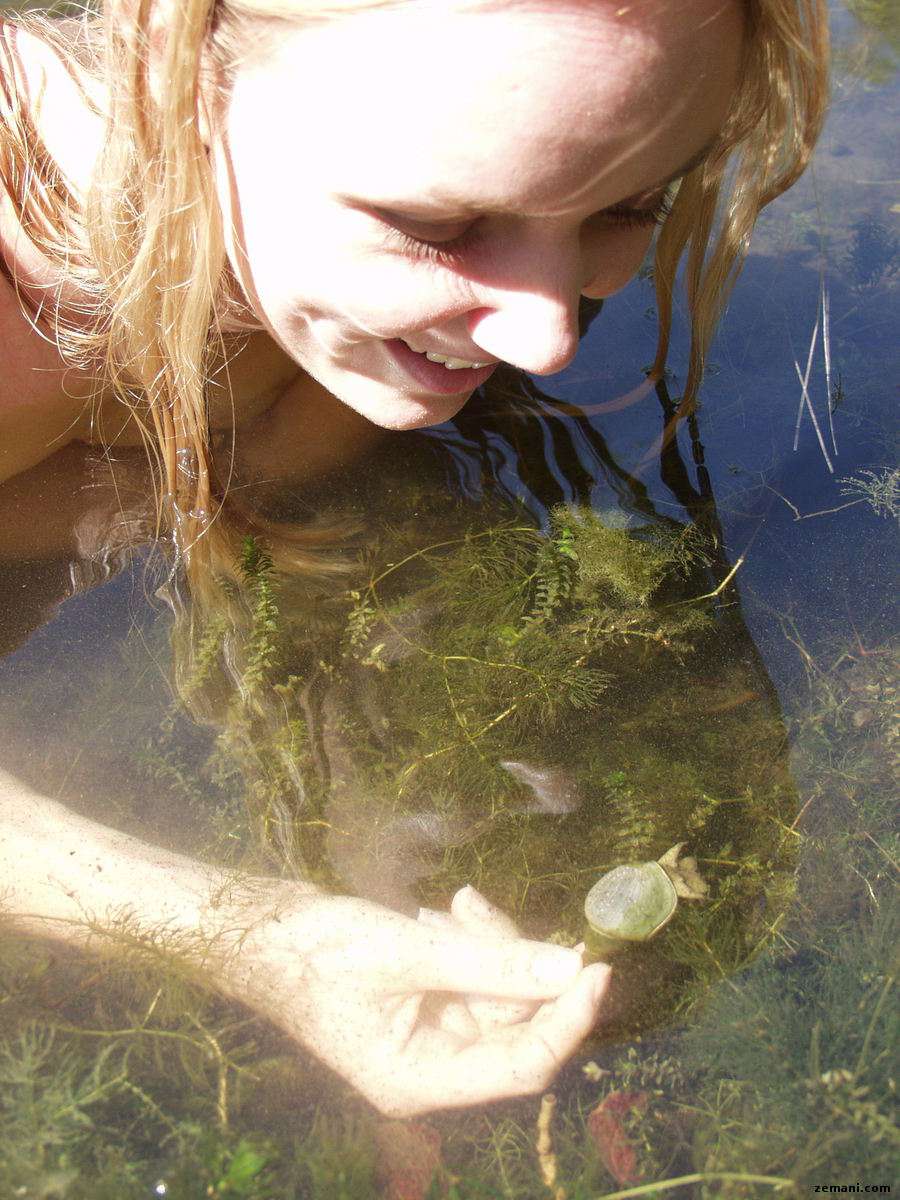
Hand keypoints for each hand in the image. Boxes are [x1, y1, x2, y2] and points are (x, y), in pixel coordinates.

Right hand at [217, 883, 609, 1116]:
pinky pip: (471, 974)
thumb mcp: (411, 953)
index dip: (567, 1019)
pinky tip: (437, 913)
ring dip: (482, 941)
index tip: (598, 967)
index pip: (524, 1064)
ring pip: (495, 988)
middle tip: (474, 909)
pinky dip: (465, 940)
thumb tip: (571, 969)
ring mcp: (428, 1035)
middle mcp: (432, 1068)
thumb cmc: (321, 950)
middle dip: (508, 959)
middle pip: (511, 1020)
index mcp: (423, 1081)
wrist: (263, 930)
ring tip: (447, 908)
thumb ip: (493, 964)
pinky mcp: (425, 1002)